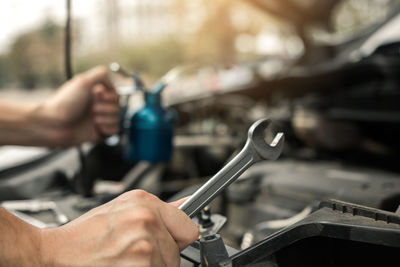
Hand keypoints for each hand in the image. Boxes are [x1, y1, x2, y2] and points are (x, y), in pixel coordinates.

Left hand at [39, 66, 119, 145]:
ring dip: (107, 119)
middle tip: (93, 109)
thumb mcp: (83, 81)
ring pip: (118, 119)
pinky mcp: (100, 132)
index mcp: (95, 94)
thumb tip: (112, 80)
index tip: (97, 96)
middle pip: (119, 107)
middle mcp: (98, 106)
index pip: (116, 94)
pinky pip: (115, 131)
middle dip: (107, 109)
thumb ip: (101, 74)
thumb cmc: (65, 104)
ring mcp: (100, 119)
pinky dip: (108, 129)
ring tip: (93, 120)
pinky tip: (97, 127)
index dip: (110, 97)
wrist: (54, 125)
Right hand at [40, 190, 198, 266]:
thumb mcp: (124, 209)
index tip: (169, 241)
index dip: (177, 238)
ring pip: (168, 265)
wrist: (57, 252)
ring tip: (126, 259)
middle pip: (178, 250)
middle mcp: (147, 220)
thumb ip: (160, 210)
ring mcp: (145, 245)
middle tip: (135, 251)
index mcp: (145, 202)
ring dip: (152, 266)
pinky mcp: (141, 266)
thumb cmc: (87, 234)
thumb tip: (188, 205)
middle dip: (162, 254)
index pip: (188, 227)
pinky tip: (124, 265)